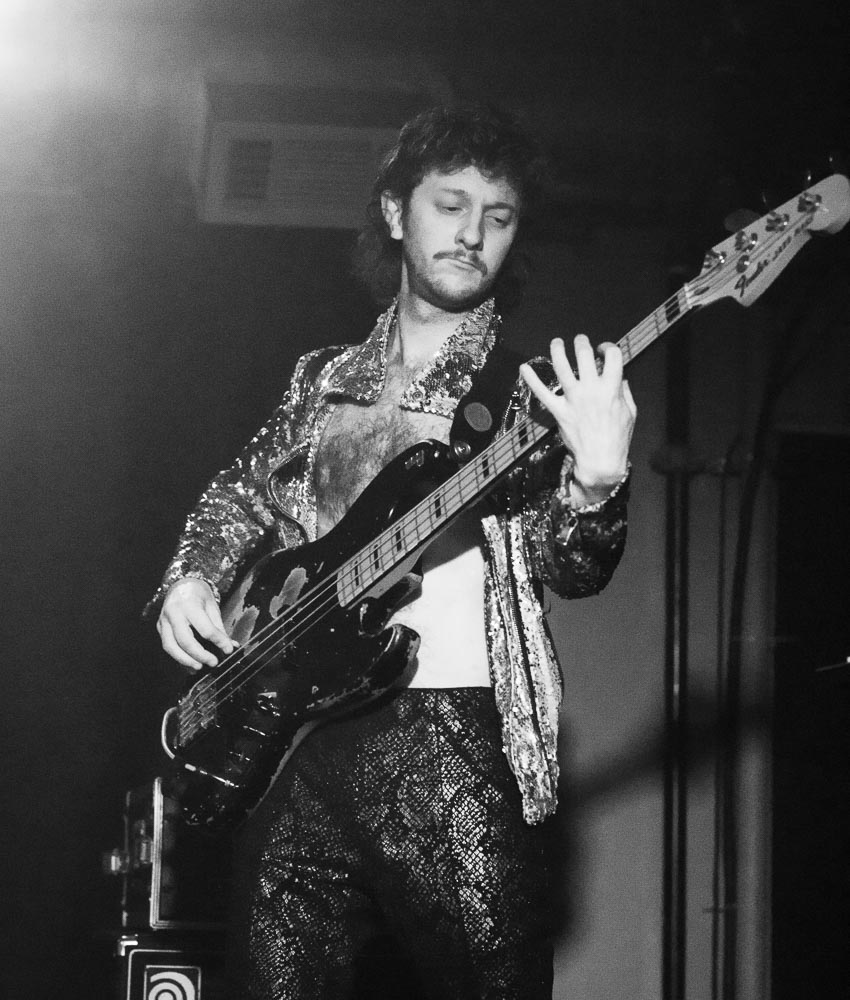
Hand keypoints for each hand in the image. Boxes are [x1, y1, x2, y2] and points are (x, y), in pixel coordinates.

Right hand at [157, 577, 236, 670]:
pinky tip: (189, 664)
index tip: (228, 649)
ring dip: (185, 660)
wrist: (181, 584)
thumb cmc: (198, 595)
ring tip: (199, 667)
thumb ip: (219, 628)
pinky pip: (168, 646)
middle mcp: (173, 613)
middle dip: (200, 654)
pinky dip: (179, 658)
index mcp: (189, 604)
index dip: (218, 641)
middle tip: (213, 662)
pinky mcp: (160, 628)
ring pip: (171, 646)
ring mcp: (164, 621)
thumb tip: (230, 646)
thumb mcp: (212, 607)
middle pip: (185, 640)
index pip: (205, 628)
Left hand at [520, 335, 635, 504]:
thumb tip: (620, 377)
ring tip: (557, 342)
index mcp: (611, 388)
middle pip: (584, 355)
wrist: (600, 461)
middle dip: (582, 342)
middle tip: (580, 340)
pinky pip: (542, 393)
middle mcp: (591, 390)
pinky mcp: (559, 411)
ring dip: (558, 350)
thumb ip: (624, 391)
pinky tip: (524, 367)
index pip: (612, 356)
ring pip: (562, 367)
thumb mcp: (630, 412)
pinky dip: (532, 379)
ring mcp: (573, 400)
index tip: (604, 350)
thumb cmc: (617, 439)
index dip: (608, 347)